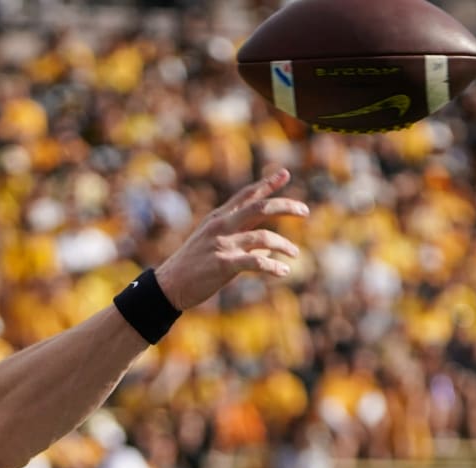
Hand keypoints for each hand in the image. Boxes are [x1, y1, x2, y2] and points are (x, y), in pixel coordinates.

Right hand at [153, 168, 308, 310]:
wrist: (169, 285)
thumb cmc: (193, 266)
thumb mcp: (213, 244)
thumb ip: (241, 240)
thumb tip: (269, 246)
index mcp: (219, 217)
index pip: (247, 195)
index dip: (267, 183)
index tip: (285, 173)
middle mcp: (221, 226)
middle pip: (259, 207)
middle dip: (285, 206)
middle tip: (305, 211)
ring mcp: (222, 245)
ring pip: (263, 237)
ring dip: (284, 245)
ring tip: (295, 254)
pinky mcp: (223, 265)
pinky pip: (256, 262)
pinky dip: (273, 266)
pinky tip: (283, 272)